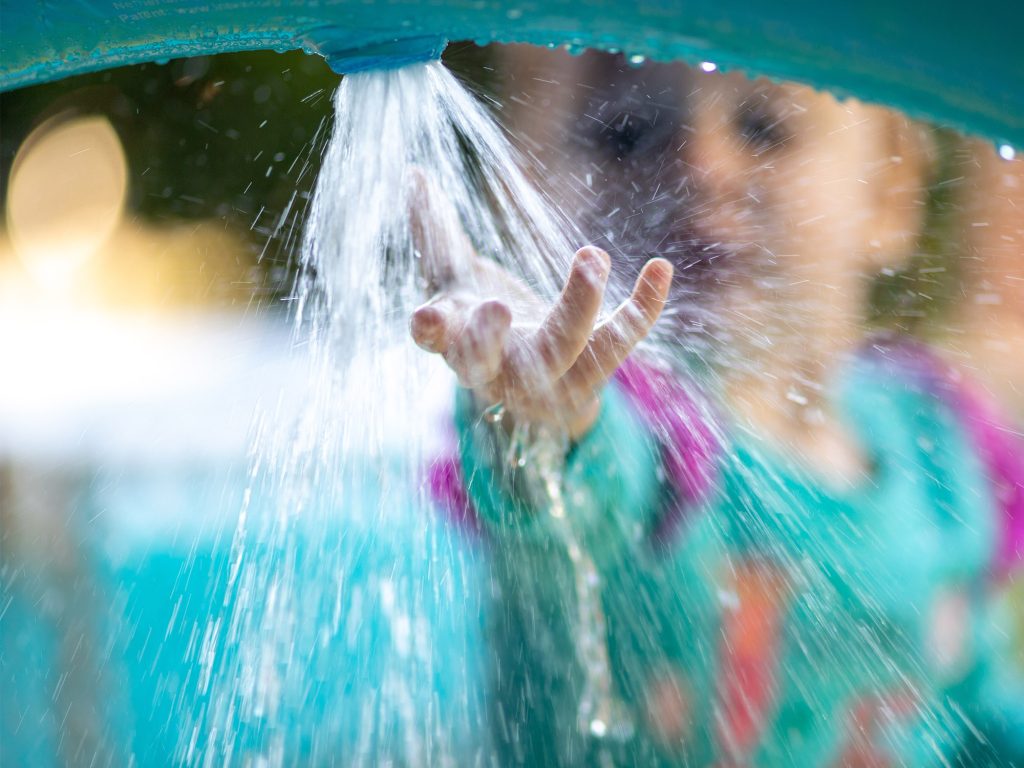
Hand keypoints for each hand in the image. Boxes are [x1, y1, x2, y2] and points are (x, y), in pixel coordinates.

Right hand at [409, 175, 672, 440]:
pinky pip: (621, 341)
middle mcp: (501, 371)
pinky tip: (661, 267)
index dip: (431, 332)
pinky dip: (644, 307)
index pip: (439, 343)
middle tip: (498, 305)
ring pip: (563, 351)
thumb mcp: (457, 281)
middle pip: (494, 362)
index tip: (426, 316)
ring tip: (591, 254)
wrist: (537, 389)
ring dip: (578, 306)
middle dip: (493, 337)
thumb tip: (414, 173)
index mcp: (459, 346)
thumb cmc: (488, 326)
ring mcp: (549, 379)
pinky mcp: (594, 373)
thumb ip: (434, 233)